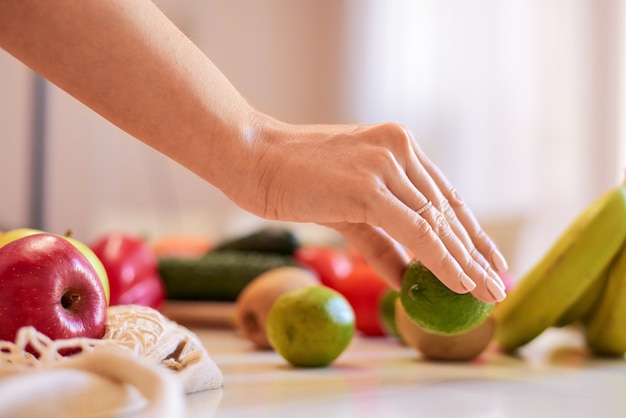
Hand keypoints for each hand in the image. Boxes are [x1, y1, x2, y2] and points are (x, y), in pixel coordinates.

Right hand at [226, 117, 507, 303]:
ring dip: (467, 263)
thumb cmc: (291, 178)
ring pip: (437, 223)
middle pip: (448, 211)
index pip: (444, 196)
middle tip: (498, 285)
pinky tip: (461, 284)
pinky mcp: (368, 187)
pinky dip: (443, 260)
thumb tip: (407, 279)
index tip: (489, 261)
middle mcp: (399, 150)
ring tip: (487, 294)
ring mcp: (385, 165)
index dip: (470, 232)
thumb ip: (380, 241)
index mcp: (397, 147)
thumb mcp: (347, 208)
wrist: (250, 156)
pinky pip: (416, 231)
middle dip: (476, 253)